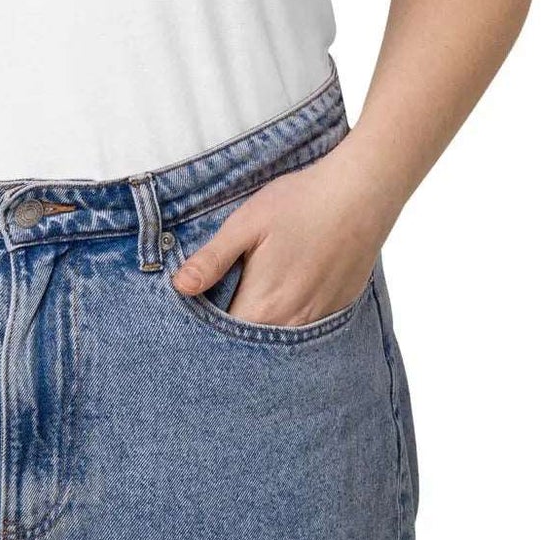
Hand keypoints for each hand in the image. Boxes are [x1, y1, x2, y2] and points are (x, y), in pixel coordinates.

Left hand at [169, 150, 390, 327]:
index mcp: (262, 304)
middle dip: (233, 334)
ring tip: (253, 300)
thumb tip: (180, 287)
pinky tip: (287, 295)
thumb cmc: (300, 203)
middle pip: (253, 344)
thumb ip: (212, 260)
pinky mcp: (339, 308)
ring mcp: (319, 318)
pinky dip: (291, 319)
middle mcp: (292, 321)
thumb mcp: (245, 224)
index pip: (223, 338)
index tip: (197, 313)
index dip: (206, 330)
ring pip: (281, 336)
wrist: (360, 194)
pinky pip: (307, 328)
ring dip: (264, 327)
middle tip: (221, 308)